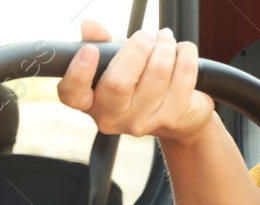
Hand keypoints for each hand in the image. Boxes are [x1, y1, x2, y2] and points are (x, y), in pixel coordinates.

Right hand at [56, 22, 217, 144]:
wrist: (179, 114)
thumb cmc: (139, 82)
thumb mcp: (116, 60)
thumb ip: (102, 43)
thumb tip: (89, 27)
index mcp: (91, 101)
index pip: (73, 94)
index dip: (79, 73)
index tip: (90, 51)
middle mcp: (111, 117)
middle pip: (118, 82)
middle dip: (138, 47)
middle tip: (146, 36)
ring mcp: (141, 122)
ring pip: (157, 71)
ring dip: (165, 46)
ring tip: (166, 41)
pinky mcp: (171, 118)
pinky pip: (183, 73)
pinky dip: (186, 53)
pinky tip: (182, 53)